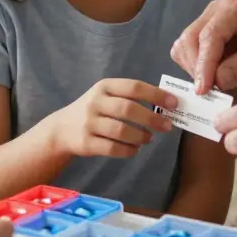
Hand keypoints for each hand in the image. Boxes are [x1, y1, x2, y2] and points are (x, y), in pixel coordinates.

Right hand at [49, 78, 176, 157]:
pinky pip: (113, 148)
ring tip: (149, 139)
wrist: (61, 129)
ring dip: (141, 136)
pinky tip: (135, 148)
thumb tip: (166, 104)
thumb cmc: (94, 110)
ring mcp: (89, 123)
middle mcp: (96, 103)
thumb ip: (130, 97)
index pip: (134, 87)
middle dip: (152, 119)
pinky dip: (129, 150)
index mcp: (105, 87)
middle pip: (128, 109)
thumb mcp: (106, 96)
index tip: (174, 104)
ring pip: (121, 131)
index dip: (156, 95)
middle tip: (167, 126)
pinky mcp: (86, 143)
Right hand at [170, 0, 236, 94]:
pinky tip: (214, 84)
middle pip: (191, 39)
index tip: (204, 89)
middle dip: (197, 68)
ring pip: (184, 48)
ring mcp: (208, 24)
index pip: (211, 34)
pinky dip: (196, 73)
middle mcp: (217, 10)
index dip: (205, 63)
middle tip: (210, 93)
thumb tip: (215, 80)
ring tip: (217, 90)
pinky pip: (186, 56)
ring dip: (195, 72)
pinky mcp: (203, 40)